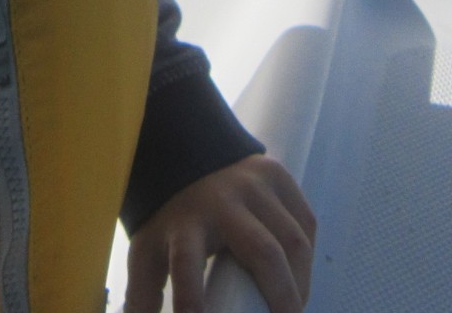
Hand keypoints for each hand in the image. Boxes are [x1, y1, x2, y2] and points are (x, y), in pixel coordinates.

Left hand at [123, 154, 315, 312]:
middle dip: (281, 296)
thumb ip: (142, 296)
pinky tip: (302, 278)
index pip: (187, 265)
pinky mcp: (276, 175)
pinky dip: (308, 255)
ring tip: (295, 307)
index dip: (193, 301)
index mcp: (183, 223)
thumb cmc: (169, 219)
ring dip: (302, 281)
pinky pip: (305, 221)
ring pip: (293, 239)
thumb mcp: (147, 253)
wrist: (184, 154)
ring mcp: (253, 184)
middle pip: (262, 252)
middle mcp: (221, 200)